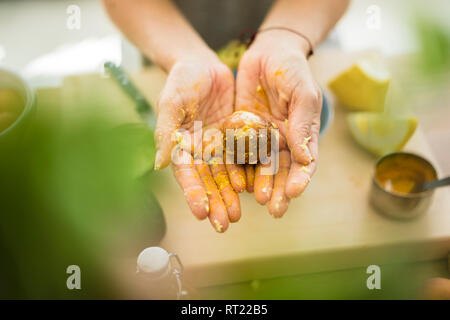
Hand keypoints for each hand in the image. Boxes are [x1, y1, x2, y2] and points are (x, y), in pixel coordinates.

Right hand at [154, 56, 240, 231]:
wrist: (203, 64)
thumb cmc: (182, 80)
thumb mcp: (172, 102)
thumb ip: (166, 132)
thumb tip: (158, 164)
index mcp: (179, 146)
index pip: (186, 174)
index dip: (193, 193)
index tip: (201, 213)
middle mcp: (198, 151)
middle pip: (206, 181)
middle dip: (213, 203)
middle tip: (223, 224)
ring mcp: (216, 146)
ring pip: (223, 176)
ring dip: (228, 197)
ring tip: (235, 216)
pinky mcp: (233, 138)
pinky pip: (240, 159)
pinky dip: (244, 175)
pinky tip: (250, 190)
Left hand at [235, 31, 321, 216]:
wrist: (268, 51)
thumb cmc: (292, 69)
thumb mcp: (302, 92)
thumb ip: (303, 123)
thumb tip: (305, 159)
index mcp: (302, 135)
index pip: (304, 163)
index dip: (300, 179)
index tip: (293, 193)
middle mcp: (282, 141)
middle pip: (281, 171)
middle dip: (278, 190)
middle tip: (274, 210)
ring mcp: (261, 138)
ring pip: (260, 167)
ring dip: (259, 185)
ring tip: (255, 201)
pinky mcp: (241, 132)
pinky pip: (239, 152)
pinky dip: (238, 167)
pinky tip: (235, 181)